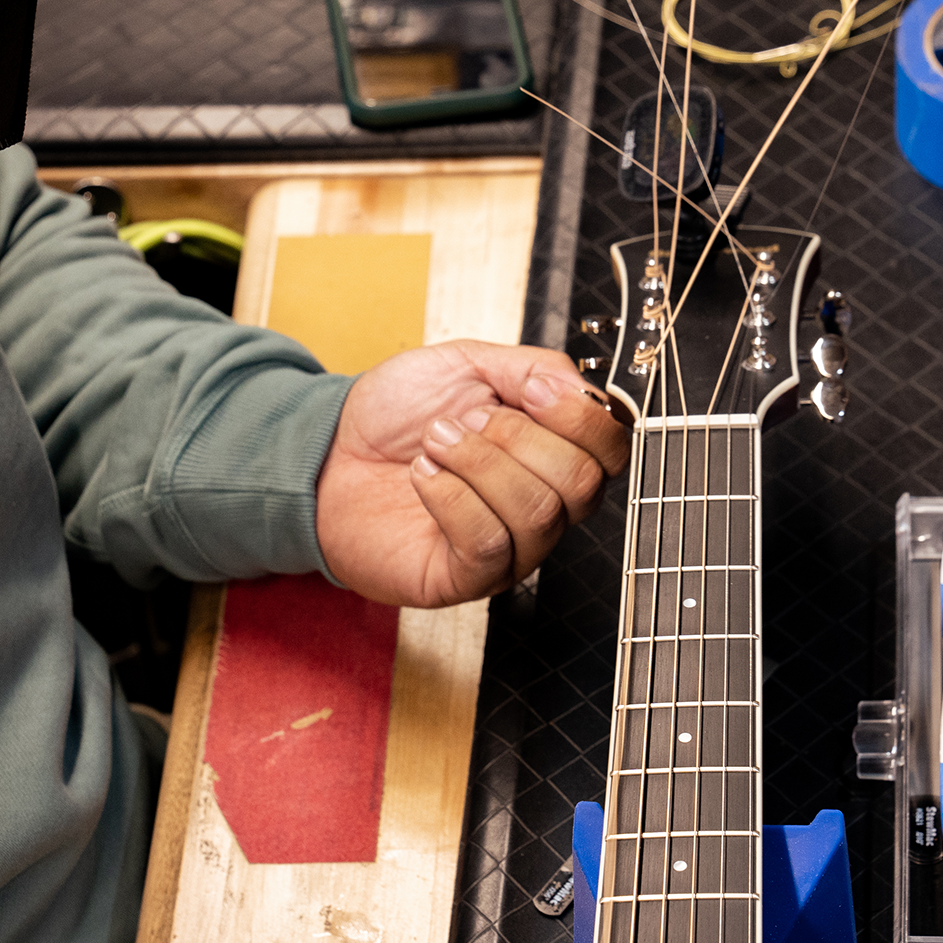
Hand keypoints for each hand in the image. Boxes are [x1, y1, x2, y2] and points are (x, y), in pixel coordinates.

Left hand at [316, 340, 632, 606]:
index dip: (580, 416)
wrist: (329, 452)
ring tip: (434, 444)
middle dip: (516, 437)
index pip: (613, 449)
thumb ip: (535, 366)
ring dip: (476, 463)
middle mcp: (546, 507)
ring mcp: (512, 549)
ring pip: (536, 513)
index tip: (530, 390)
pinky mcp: (468, 579)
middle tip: (465, 421)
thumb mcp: (469, 364)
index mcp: (555, 454)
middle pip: (582, 483)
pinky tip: (423, 476)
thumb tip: (580, 390)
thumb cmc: (396, 416)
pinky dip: (450, 497)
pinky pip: (489, 543)